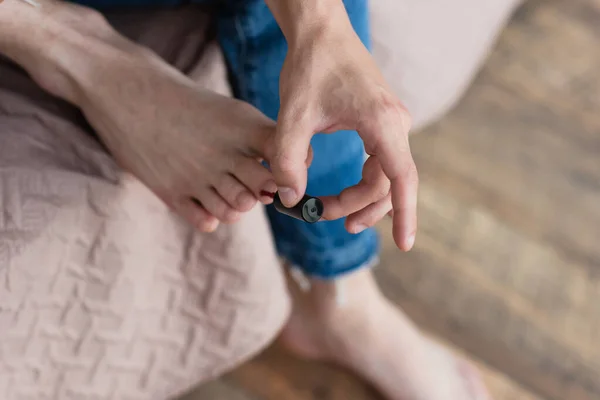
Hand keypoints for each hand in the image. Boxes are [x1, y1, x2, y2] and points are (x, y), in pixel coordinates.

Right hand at [80, 54, 283, 231]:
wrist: (128, 91)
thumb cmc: (188, 104)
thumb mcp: (231, 111)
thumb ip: (263, 138)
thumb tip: (295, 167)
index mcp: (243, 128)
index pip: (284, 159)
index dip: (290, 171)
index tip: (283, 173)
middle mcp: (223, 154)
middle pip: (263, 190)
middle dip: (264, 192)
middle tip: (253, 184)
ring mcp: (196, 175)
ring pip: (236, 211)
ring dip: (238, 206)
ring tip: (227, 190)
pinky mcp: (171, 192)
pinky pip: (206, 222)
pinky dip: (212, 218)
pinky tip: (205, 200)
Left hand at [270, 16, 417, 250]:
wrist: (320, 30)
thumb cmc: (309, 66)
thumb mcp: (292, 116)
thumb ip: (288, 160)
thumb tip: (291, 199)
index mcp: (381, 123)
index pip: (402, 179)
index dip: (405, 214)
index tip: (405, 245)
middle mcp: (394, 123)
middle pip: (388, 183)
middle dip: (358, 206)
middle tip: (322, 215)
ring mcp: (390, 122)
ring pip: (385, 175)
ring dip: (361, 197)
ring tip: (330, 211)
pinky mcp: (380, 120)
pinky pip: (380, 161)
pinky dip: (363, 181)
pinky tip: (344, 191)